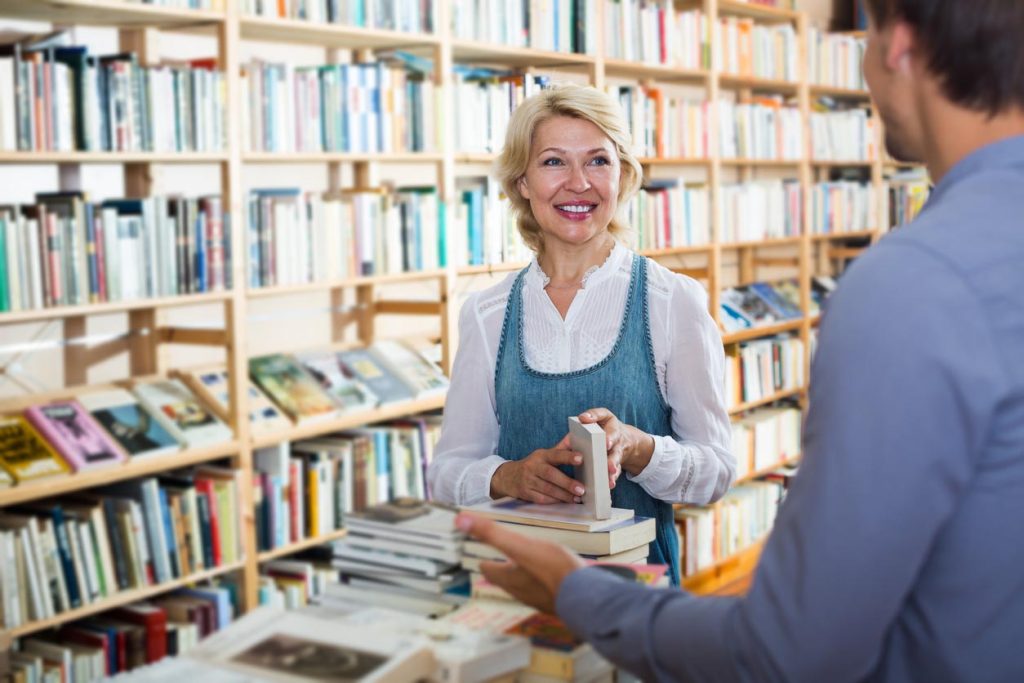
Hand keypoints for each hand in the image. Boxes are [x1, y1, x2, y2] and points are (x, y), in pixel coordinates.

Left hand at [456, 512, 584, 613]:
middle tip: (501, 559)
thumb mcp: (519, 545)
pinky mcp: (558, 600)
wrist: (587, 596)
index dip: (484, 560)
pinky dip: (543, 581)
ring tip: (526, 565)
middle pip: (505, 580)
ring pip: (525, 586)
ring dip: (522, 576)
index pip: (488, 569)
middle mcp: (521, 592)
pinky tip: (552, 575)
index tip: (481, 553)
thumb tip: (460, 520)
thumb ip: (491, 533)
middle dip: (502, 569)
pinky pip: (545, 590)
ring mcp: (540, 598)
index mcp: (508, 578)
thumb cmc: (553, 569)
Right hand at [490, 440, 585, 503]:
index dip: (567, 456)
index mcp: (541, 455)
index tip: (580, 458)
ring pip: (547, 488)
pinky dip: (553, 501)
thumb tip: (576, 437)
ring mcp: (528, 480)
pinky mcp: (525, 493)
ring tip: (577, 498)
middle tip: (581, 489)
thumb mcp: (544, 454)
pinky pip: (541, 499)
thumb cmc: (533, 465)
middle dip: (567, 482)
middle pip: (550, 474)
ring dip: (563, 495)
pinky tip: (564, 502)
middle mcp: (533, 466)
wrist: (507, 477)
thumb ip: (561, 448)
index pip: (555, 454)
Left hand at [577, 408, 655, 486]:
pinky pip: (614, 473)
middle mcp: (617, 443)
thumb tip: (582, 418)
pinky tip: (609, 485)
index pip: (611, 432)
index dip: (609, 437)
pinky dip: (611, 479)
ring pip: (614, 464)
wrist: (624, 439)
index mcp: (612, 429)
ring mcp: (617, 455)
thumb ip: (593, 415)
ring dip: (611, 471)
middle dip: (611, 459)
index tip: (606, 443)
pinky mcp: (615, 466)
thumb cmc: (606, 427)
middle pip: (615, 452)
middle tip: (609, 466)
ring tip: (608, 480)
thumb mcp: (603, 417)